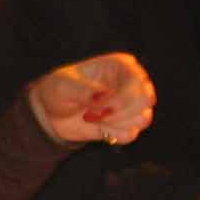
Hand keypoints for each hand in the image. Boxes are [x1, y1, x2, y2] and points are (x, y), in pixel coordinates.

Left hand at [27, 52, 155, 146]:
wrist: (53, 114)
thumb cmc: (59, 90)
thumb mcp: (62, 85)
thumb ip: (81, 88)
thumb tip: (100, 95)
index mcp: (121, 65)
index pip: (138, 80)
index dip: (119, 97)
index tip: (95, 103)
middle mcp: (132, 82)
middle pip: (146, 99)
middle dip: (118, 112)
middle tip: (93, 113)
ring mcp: (132, 104)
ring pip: (143, 118)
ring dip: (114, 123)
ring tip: (92, 117)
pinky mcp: (128, 124)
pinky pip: (132, 134)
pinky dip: (113, 134)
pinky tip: (99, 126)